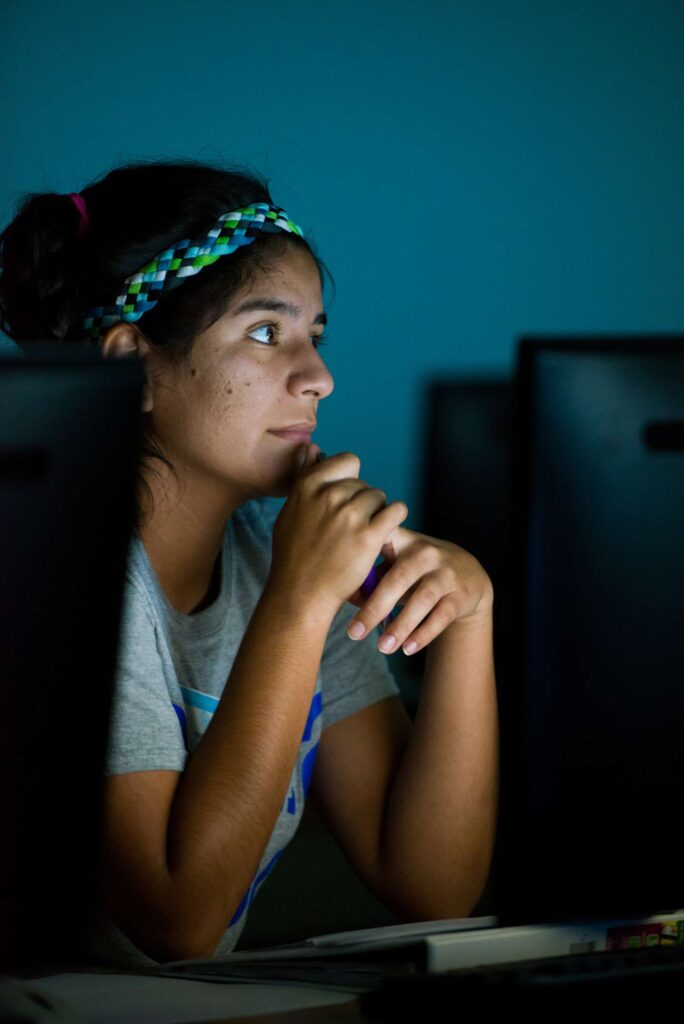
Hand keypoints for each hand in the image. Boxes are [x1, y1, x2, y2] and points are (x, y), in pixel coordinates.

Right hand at [269, 444, 408, 619]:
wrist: (301, 593)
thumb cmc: (294, 555)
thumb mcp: (290, 511)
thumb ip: (303, 476)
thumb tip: (313, 446)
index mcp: (309, 485)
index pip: (348, 461)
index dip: (351, 481)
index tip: (345, 502)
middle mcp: (329, 495)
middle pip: (364, 483)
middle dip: (362, 502)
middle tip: (351, 528)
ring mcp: (350, 515)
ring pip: (380, 497)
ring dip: (377, 513)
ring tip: (364, 534)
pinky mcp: (369, 535)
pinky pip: (396, 511)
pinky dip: (394, 520)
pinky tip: (384, 534)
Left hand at [346, 526, 493, 654]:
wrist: (470, 576)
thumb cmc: (419, 571)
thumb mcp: (399, 565)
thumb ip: (373, 576)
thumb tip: (345, 597)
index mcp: (405, 542)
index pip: (383, 537)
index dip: (368, 542)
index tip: (348, 558)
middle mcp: (426, 554)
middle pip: (398, 579)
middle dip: (374, 608)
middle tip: (354, 633)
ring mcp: (446, 574)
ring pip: (422, 600)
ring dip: (400, 626)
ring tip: (382, 648)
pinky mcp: (460, 595)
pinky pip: (441, 617)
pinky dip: (423, 634)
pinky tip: (407, 649)